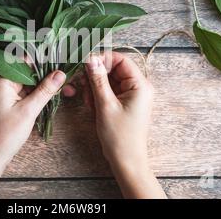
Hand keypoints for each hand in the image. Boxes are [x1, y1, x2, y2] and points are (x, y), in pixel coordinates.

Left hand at [0, 70, 65, 198]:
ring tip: (67, 90)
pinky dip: (39, 95)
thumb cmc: (4, 135)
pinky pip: (26, 92)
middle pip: (29, 71)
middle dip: (49, 76)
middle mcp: (1, 81)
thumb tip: (60, 73)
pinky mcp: (8, 101)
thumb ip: (45, 90)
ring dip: (46, 86)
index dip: (46, 62)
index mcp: (1, 79)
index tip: (64, 64)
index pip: (26, 61)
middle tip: (69, 82)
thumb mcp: (28, 110)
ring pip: (30, 82)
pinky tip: (53, 97)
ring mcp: (5, 92)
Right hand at [63, 51, 165, 198]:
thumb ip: (97, 80)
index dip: (102, 59)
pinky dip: (98, 95)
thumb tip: (90, 59)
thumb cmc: (119, 136)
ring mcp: (131, 96)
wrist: (126, 161)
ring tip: (87, 100)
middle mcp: (138, 87)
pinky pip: (109, 91)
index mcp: (140, 85)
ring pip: (108, 81)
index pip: (120, 60)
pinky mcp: (124, 103)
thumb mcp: (105, 105)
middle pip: (113, 70)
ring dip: (94, 87)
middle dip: (95, 76)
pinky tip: (91, 105)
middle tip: (80, 83)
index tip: (85, 63)